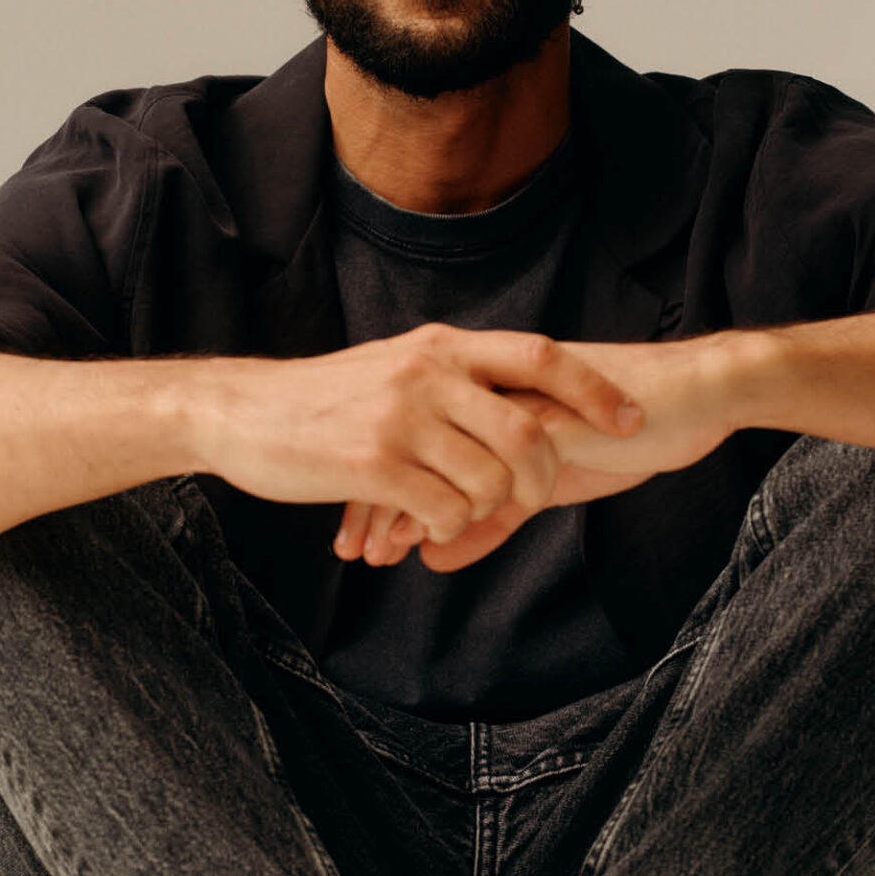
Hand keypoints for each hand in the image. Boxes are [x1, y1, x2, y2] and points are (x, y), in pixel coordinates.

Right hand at [198, 322, 643, 544]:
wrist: (243, 412)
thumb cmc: (326, 400)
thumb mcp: (398, 366)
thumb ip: (456, 376)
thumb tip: (524, 399)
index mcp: (443, 346)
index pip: (541, 356)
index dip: (594, 391)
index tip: (632, 420)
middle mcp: (429, 373)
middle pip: (528, 432)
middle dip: (543, 478)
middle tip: (534, 503)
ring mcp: (402, 417)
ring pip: (490, 480)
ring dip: (484, 511)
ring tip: (452, 514)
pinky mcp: (373, 463)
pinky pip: (445, 511)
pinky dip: (445, 528)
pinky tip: (418, 528)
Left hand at [334, 334, 743, 570]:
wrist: (697, 396)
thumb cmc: (628, 431)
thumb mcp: (548, 486)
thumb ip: (491, 519)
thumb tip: (432, 558)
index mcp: (487, 396)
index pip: (411, 437)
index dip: (378, 484)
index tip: (356, 534)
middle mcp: (491, 393)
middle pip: (407, 443)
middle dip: (372, 500)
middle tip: (353, 552)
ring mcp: (518, 405)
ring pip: (438, 456)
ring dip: (404, 508)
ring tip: (381, 554)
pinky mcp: (550, 423)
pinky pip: (491, 470)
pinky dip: (455, 506)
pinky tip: (433, 538)